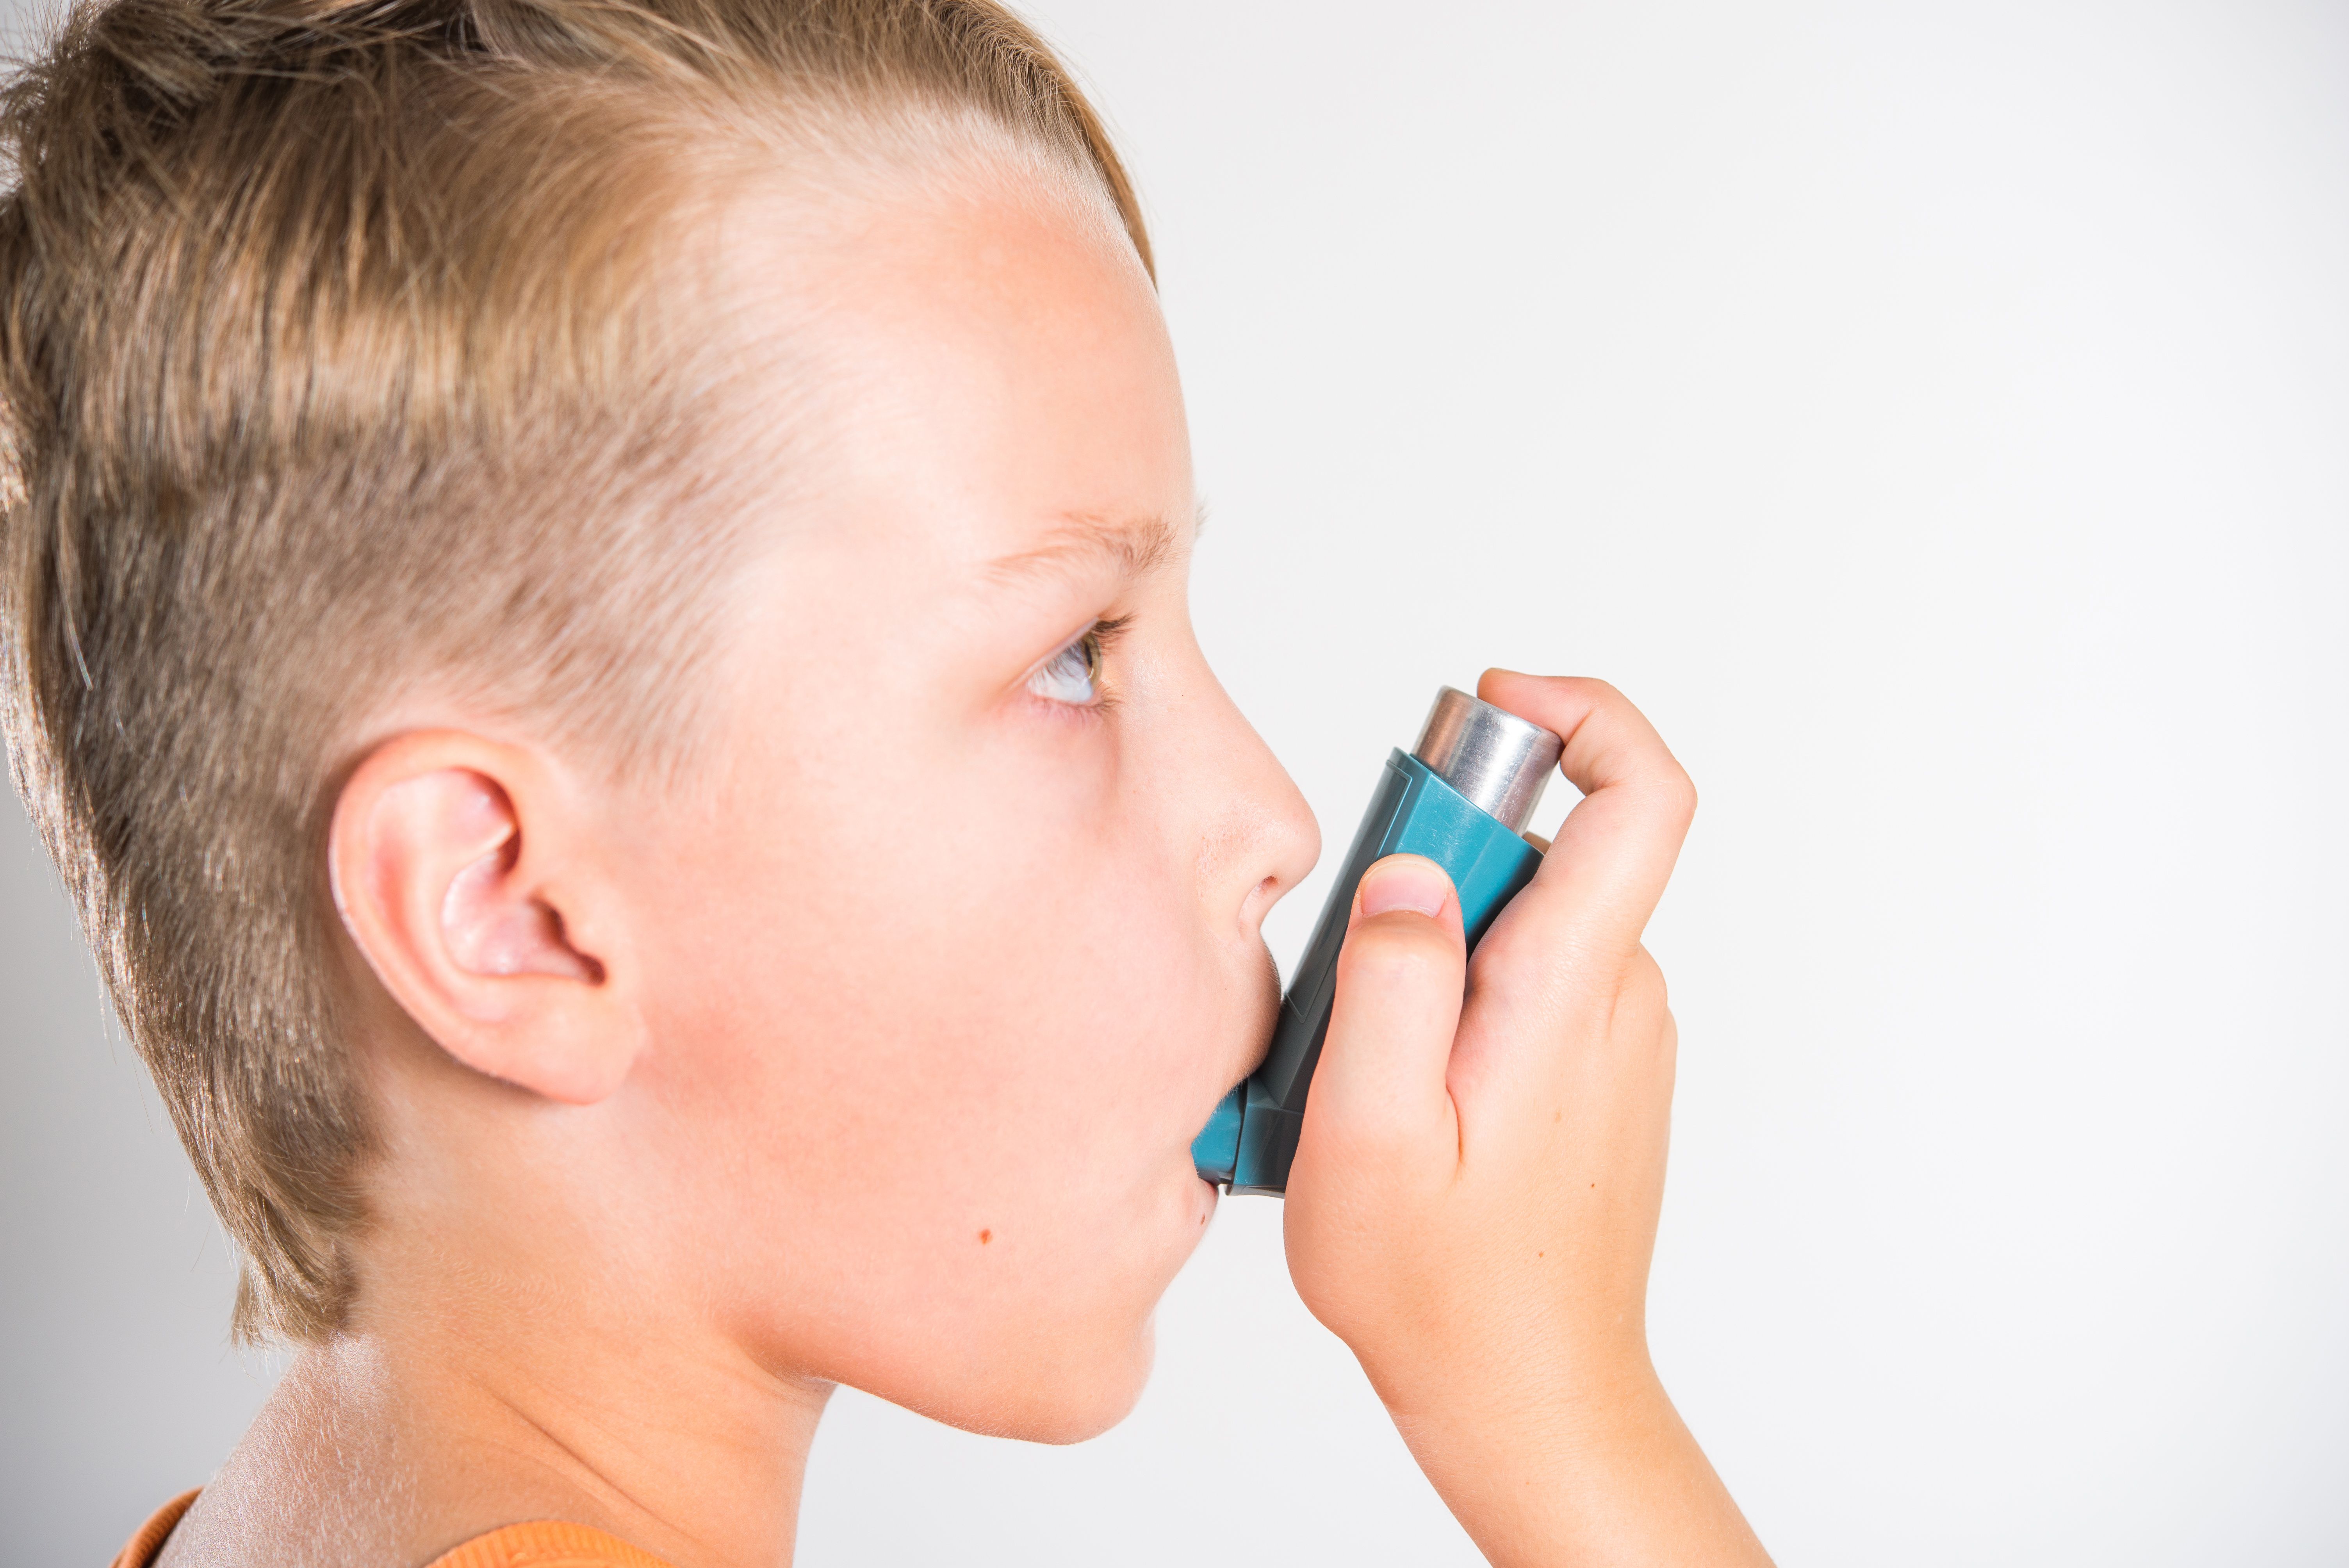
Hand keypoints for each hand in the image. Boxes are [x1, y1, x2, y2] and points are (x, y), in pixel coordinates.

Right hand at [1283, 671, 1769, 1567]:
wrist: (1528, 1395)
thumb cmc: (1442, 1286)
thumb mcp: (1369, 1135)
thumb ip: (1389, 982)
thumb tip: (1409, 869)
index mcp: (1572, 988)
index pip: (1641, 792)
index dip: (1578, 713)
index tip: (1489, 708)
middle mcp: (1619, 995)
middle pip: (1544, 850)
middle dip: (1433, 867)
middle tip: (1353, 970)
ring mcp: (1615, 1034)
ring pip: (1521, 921)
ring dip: (1431, 949)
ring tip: (1366, 1064)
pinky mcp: (1595, 1070)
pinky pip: (1523, 980)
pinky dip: (1454, 999)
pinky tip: (1406, 1094)